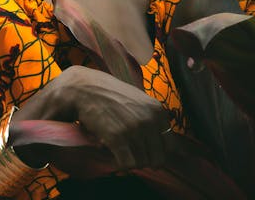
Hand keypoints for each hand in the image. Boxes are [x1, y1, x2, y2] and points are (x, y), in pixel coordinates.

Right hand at [11, 65, 170, 170]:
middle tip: (130, 152)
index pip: (168, 145)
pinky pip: (127, 164)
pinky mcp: (117, 138)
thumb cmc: (111, 95)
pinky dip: (121, 164)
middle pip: (156, 158)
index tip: (145, 151)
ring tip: (119, 149)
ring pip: (141, 163)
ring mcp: (134, 129)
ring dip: (130, 161)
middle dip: (144, 159)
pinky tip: (113, 154)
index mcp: (157, 110)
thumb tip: (164, 144)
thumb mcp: (139, 100)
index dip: (157, 152)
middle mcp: (149, 119)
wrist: (85, 88)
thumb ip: (151, 118)